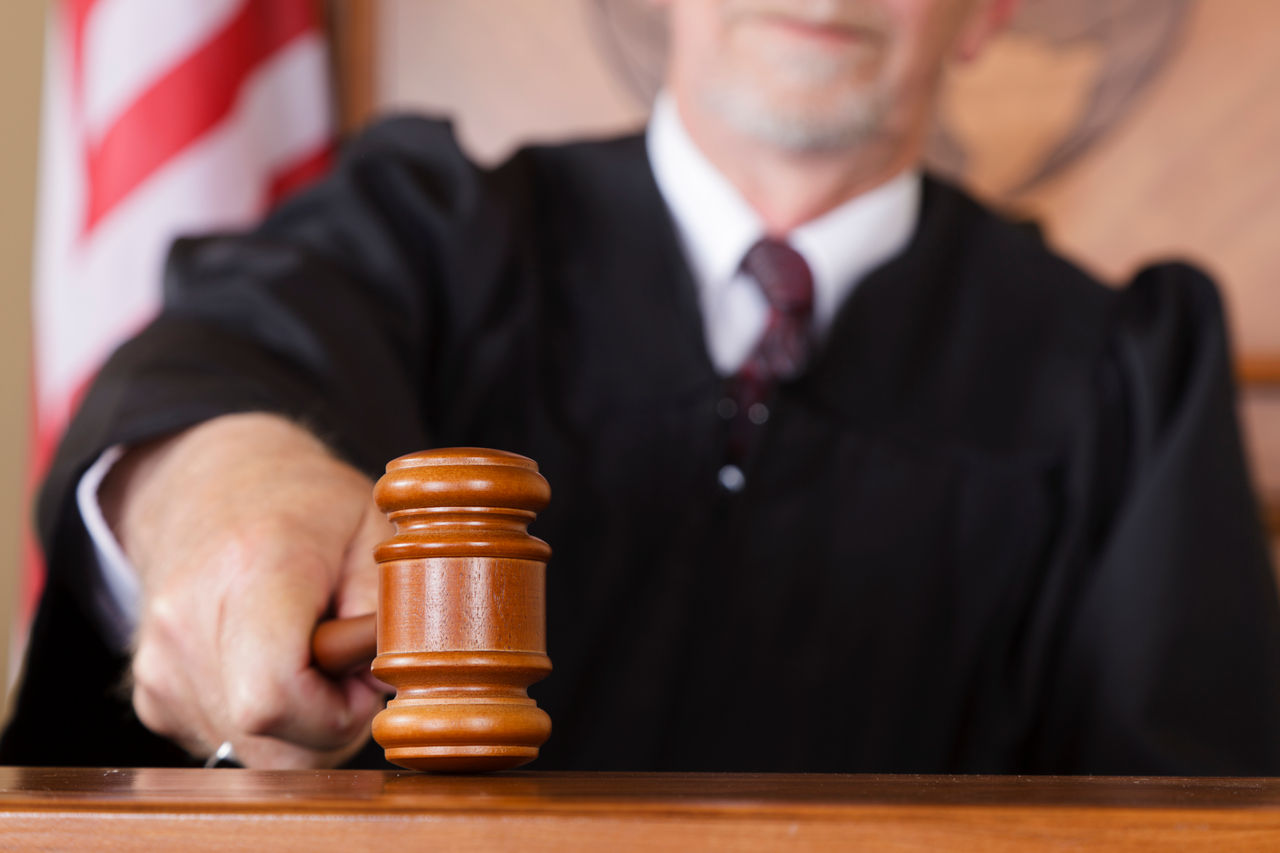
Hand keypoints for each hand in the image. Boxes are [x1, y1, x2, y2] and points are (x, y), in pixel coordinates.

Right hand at [100, 412, 390, 767]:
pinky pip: (226, 742)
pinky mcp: (151, 691)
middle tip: (347, 663)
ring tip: (311, 655)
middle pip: (266, 737)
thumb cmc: (310, 506)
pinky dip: (265, 723)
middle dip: (327, 721)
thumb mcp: (376, 528)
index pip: (273, 697)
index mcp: (252, 567)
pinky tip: (273, 663)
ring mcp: (159, 659)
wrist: (214, 484)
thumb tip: (388, 681)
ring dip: (299, 724)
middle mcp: (187, 618)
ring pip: (250, 750)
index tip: (363, 672)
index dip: (336, 710)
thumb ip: (390, 608)